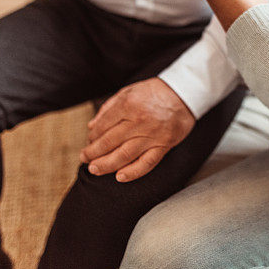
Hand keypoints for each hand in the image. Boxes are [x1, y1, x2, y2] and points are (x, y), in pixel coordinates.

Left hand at [80, 77, 194, 180]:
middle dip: (93, 152)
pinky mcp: (164, 145)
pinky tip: (119, 177)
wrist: (184, 93)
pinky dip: (132, 172)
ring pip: (124, 155)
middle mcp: (139, 121)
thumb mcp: (129, 91)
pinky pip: (146, 163)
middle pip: (110, 141)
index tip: (89, 141)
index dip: (93, 136)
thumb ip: (109, 108)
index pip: (103, 125)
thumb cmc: (155, 92)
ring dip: (106, 165)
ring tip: (94, 169)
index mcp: (128, 104)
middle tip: (84, 158)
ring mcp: (152, 135)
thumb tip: (92, 127)